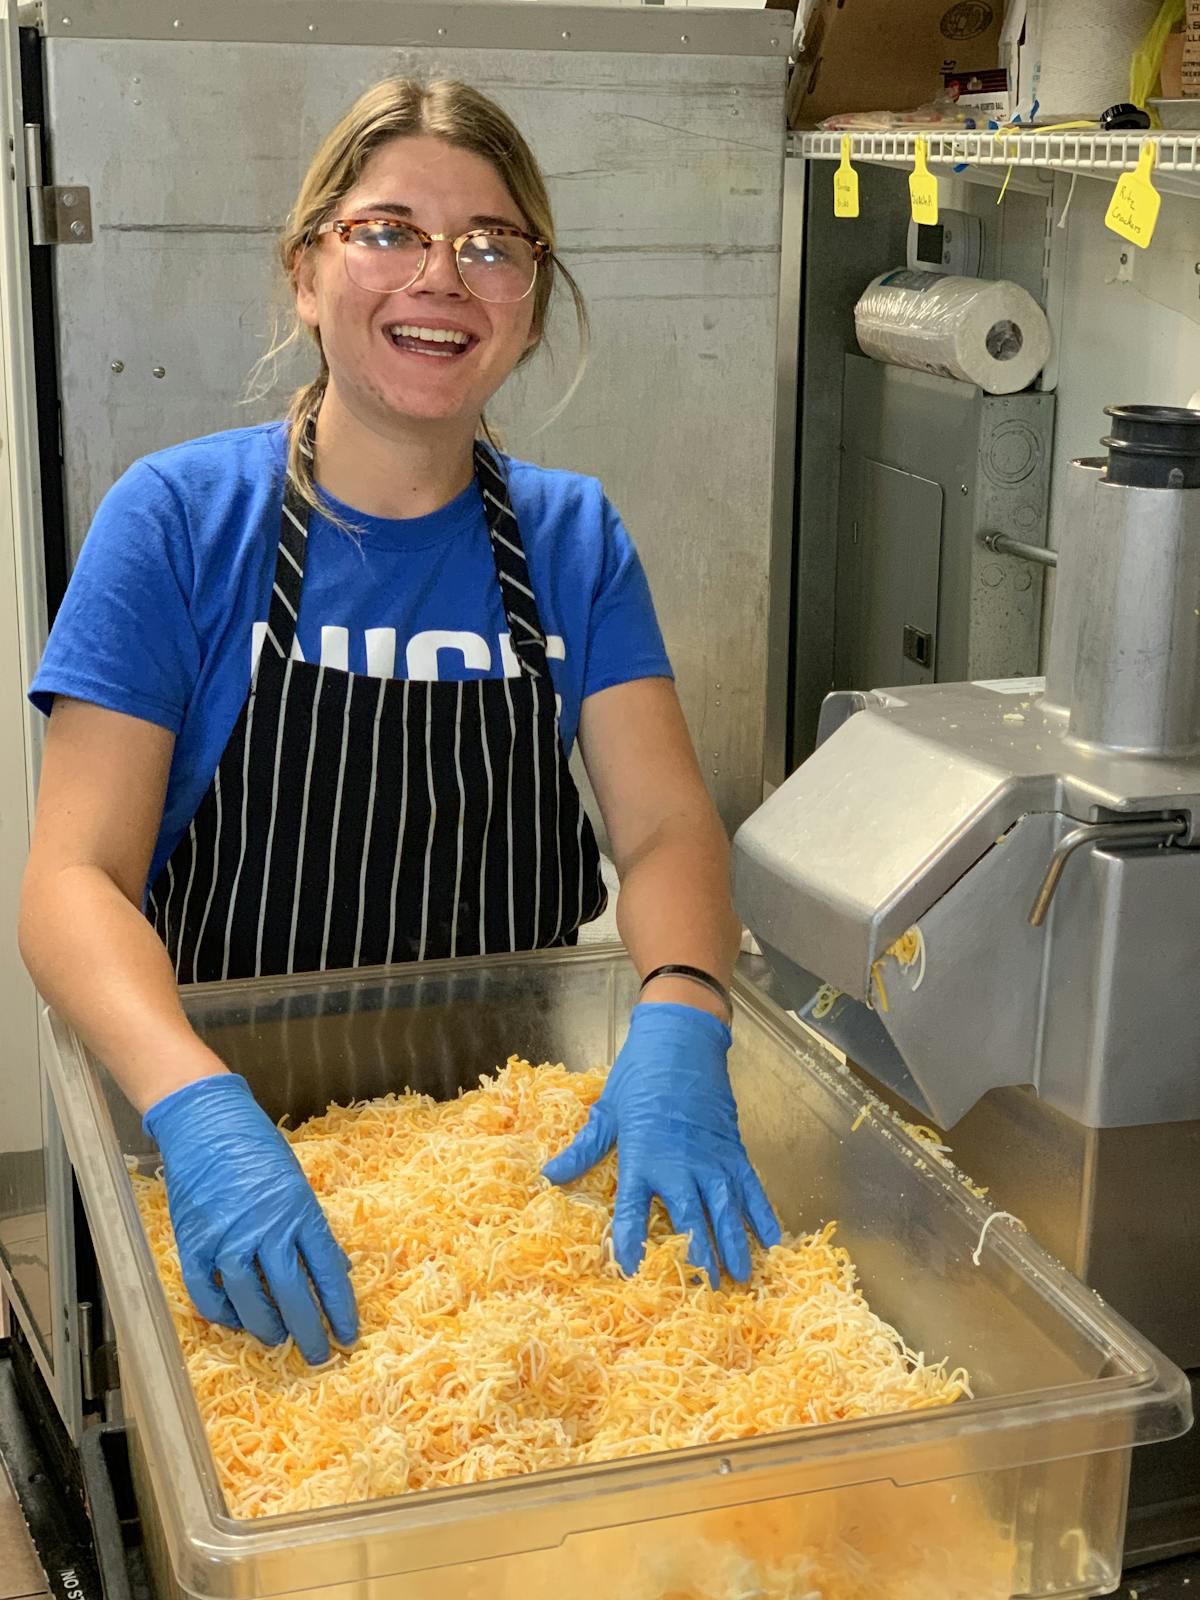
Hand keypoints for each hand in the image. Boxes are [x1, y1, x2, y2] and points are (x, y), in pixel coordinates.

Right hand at [143, 1073, 357, 1363]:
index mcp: (299, 1211)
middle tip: (317, 1354)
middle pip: (292, 1293)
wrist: (207, 1122)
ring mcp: (227, 1237)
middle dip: (308, 1330)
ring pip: (250, 1298)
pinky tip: (234, 1321)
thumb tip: (334, 1267)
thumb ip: (311, 1227)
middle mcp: (266, 1228)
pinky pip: (207, 1290)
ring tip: (278, 1338)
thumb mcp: (296, 1183)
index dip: (339, 1307)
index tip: (348, 1334)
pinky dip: (221, 1312)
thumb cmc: (256, 1148)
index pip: (326, 1271)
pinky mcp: (194, 1241)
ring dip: (266, 1326)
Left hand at [542, 1002, 780, 1284]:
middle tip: (707, 1290)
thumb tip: (549, 1175)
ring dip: (734, 1243)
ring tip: (742, 1278)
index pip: (632, 1209)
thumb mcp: (608, 1109)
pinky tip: (772, 1239)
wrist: (682, 1038)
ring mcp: (711, 1155)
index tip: (631, 1271)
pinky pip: (750, 1185)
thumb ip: (585, 1148)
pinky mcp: (733, 1146)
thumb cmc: (640, 1073)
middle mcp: (679, 1162)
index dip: (631, 1241)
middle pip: (690, 1217)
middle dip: (700, 1255)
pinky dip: (762, 1212)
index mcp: (641, 1155)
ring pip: (725, 1208)